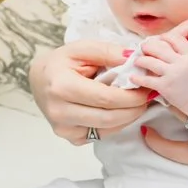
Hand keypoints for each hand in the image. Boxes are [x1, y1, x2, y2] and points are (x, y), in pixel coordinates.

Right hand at [29, 40, 149, 144]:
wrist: (40, 80)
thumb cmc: (62, 62)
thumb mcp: (82, 48)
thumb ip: (109, 52)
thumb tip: (134, 60)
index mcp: (61, 87)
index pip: (106, 99)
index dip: (132, 96)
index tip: (148, 89)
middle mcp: (59, 112)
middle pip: (109, 118)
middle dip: (135, 109)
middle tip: (147, 97)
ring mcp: (64, 128)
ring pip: (108, 129)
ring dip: (129, 117)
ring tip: (137, 102)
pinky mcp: (70, 138)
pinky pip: (102, 135)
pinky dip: (117, 124)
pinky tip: (120, 110)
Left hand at [134, 32, 187, 109]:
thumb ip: (185, 52)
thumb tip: (168, 43)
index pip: (174, 38)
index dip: (164, 38)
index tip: (158, 40)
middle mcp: (181, 63)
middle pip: (159, 47)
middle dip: (148, 46)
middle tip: (143, 47)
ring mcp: (172, 74)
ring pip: (150, 61)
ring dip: (141, 60)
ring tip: (137, 61)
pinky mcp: (165, 87)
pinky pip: (147, 80)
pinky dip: (138, 78)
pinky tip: (133, 77)